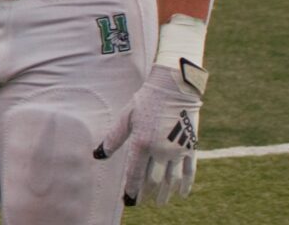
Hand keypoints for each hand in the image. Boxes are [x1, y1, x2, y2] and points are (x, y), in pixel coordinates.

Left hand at [95, 59, 205, 205]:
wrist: (174, 86)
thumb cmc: (147, 99)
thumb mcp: (127, 117)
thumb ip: (113, 138)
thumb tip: (97, 155)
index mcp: (142, 143)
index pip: (135, 175)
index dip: (131, 190)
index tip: (128, 200)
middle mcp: (160, 150)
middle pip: (153, 181)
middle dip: (146, 194)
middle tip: (142, 201)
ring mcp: (177, 150)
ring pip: (171, 180)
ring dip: (165, 193)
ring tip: (160, 202)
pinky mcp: (191, 146)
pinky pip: (189, 171)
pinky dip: (185, 185)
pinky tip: (181, 193)